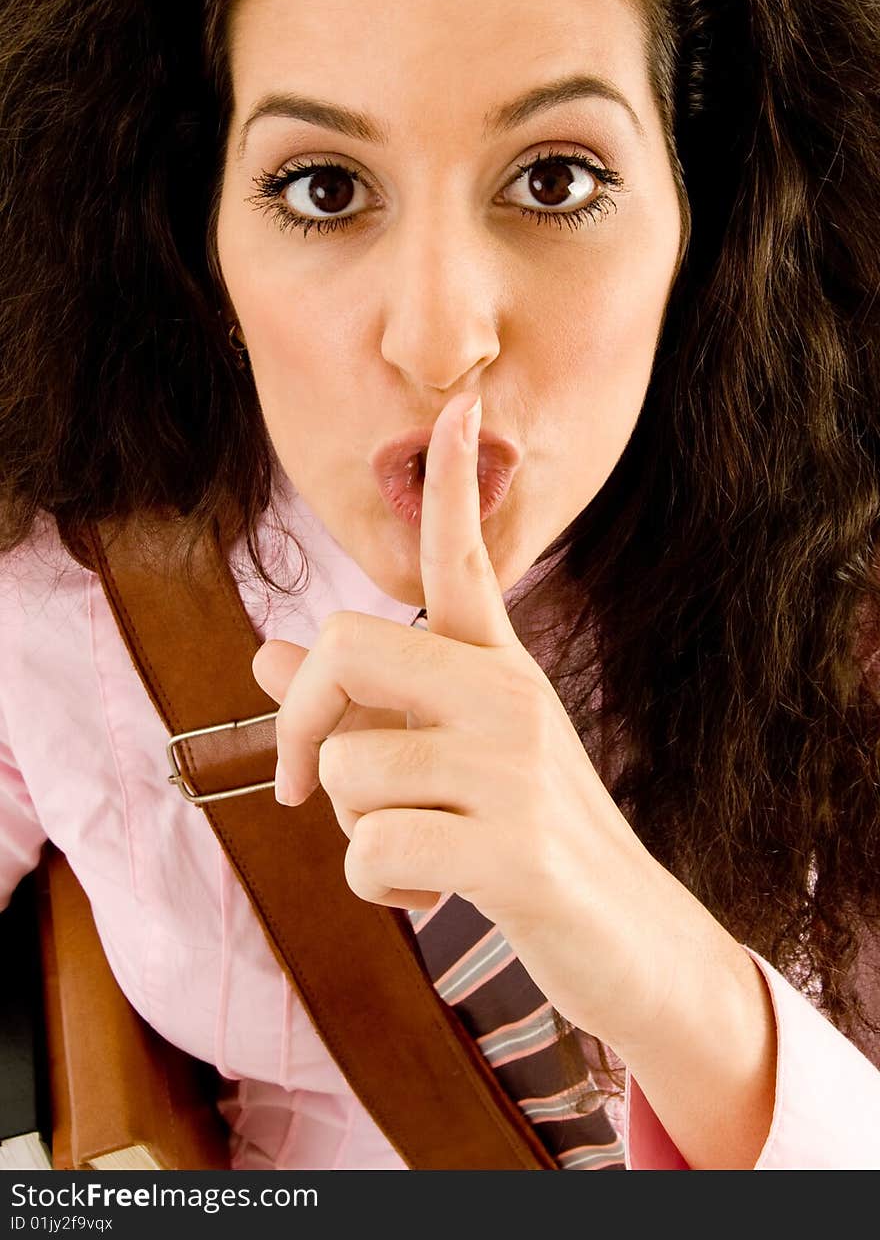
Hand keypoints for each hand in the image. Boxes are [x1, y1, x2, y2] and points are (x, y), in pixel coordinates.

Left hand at [252, 392, 713, 1048]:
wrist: (630, 939)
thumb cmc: (524, 839)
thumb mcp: (446, 761)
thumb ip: (363, 709)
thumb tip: (264, 655)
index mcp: (498, 668)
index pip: (464, 559)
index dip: (452, 482)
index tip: (457, 403)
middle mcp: (508, 695)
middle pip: (348, 648)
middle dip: (299, 721)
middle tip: (299, 785)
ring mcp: (514, 767)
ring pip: (347, 771)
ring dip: (357, 832)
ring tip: (423, 849)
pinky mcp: (511, 846)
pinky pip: (371, 852)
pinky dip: (381, 889)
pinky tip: (436, 891)